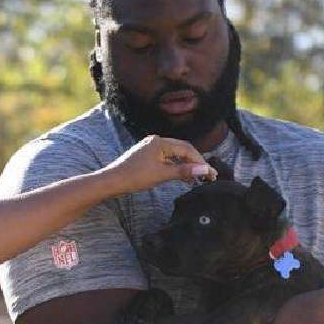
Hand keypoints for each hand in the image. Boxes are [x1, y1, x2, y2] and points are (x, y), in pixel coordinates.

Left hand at [101, 135, 216, 193]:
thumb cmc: (134, 177)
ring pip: (174, 155)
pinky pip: (166, 160)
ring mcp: (151, 148)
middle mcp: (156, 141)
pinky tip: (182, 178)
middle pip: (182, 150)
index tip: (210, 173)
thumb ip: (184, 171)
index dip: (200, 161)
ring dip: (186, 166)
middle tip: (207, 176)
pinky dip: (175, 167)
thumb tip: (205, 170)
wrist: (112, 182)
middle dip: (195, 163)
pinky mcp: (147, 157)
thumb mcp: (162, 175)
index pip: (187, 149)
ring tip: (197, 179)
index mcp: (160, 142)